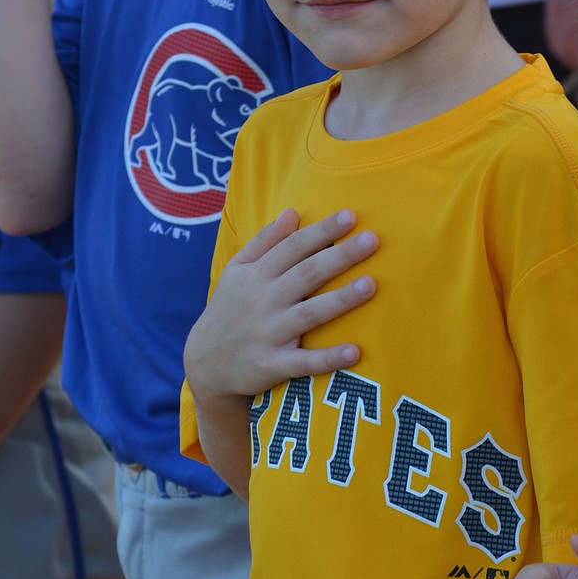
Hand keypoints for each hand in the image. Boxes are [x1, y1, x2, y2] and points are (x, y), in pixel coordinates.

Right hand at [185, 207, 377, 403]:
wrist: (205, 364)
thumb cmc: (228, 311)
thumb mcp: (235, 272)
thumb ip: (264, 242)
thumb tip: (292, 213)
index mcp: (256, 276)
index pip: (293, 247)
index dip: (321, 231)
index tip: (350, 216)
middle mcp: (263, 301)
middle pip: (306, 274)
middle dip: (339, 256)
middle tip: (372, 240)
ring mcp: (267, 334)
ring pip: (309, 314)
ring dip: (340, 300)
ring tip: (371, 285)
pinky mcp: (271, 365)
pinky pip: (303, 362)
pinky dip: (328, 359)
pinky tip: (354, 352)